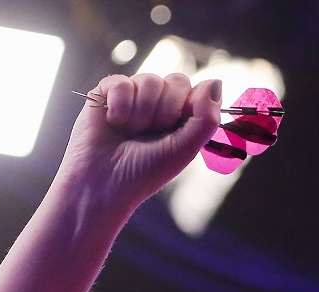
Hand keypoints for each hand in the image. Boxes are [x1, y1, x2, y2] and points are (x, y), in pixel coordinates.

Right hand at [57, 72, 220, 212]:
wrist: (102, 183)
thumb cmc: (144, 172)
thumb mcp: (184, 150)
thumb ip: (206, 119)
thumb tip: (216, 81)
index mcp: (181, 118)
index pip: (197, 91)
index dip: (189, 107)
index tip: (176, 129)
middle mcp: (159, 103)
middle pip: (177, 81)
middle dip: (165, 112)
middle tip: (150, 135)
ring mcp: (134, 95)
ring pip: (150, 80)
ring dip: (142, 113)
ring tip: (130, 132)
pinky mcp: (108, 90)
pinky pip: (122, 82)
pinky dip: (119, 106)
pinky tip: (113, 122)